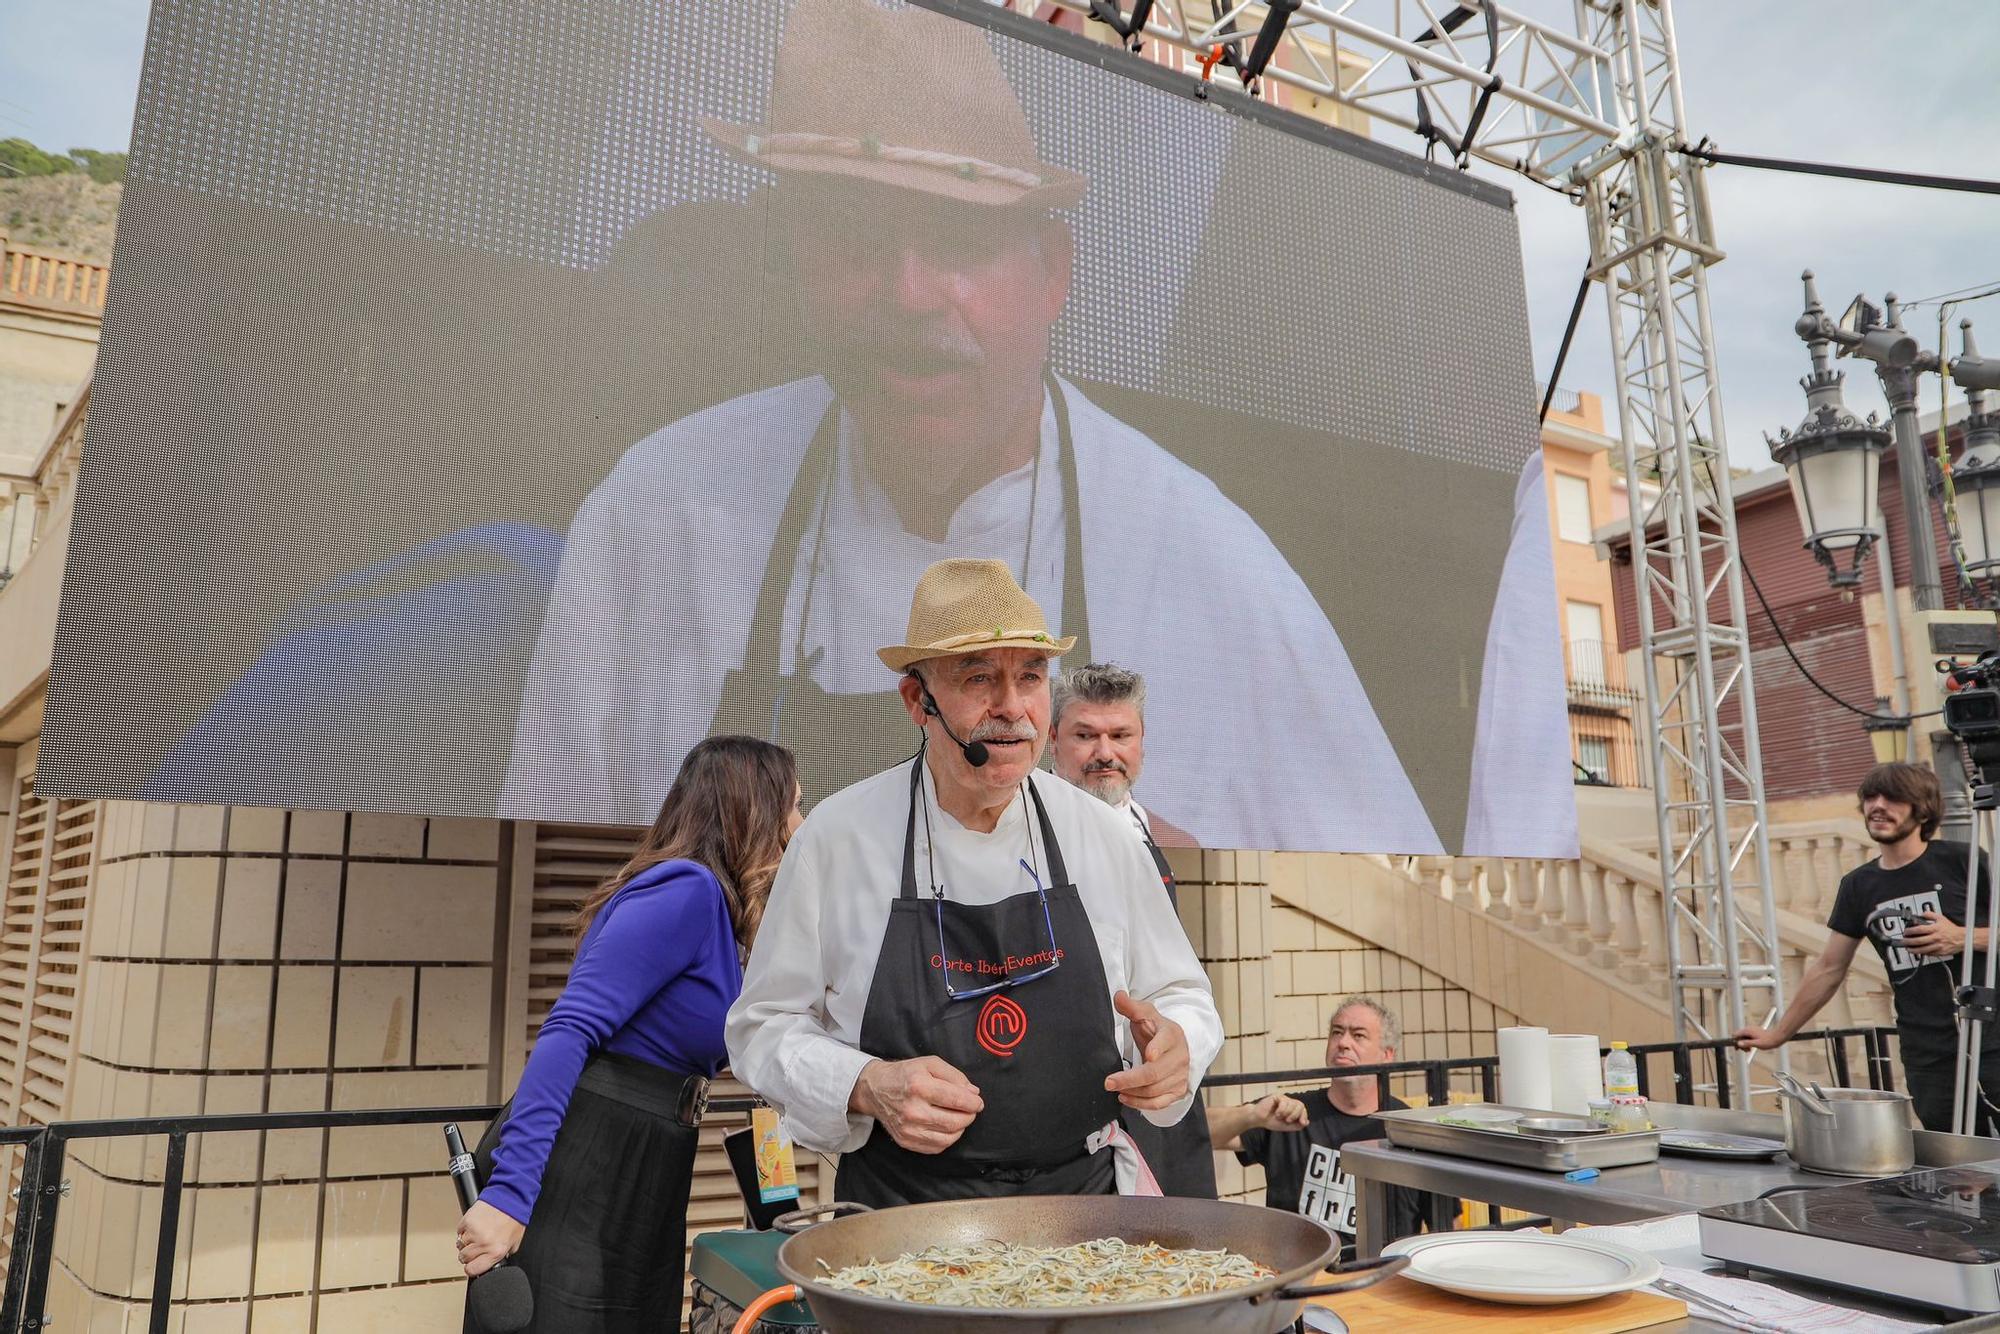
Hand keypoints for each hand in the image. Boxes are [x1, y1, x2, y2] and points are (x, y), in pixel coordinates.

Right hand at [457, 1200, 523, 1277]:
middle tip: (476, 1247)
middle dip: (468, 1255)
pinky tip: (474, 1226)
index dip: (471, 1268)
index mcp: (496, 1251)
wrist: (511, 1197)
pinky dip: (464, 1231)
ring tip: (476, 1234)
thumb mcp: (514, 1242)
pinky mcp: (467, 1221)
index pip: (472, 1270)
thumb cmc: (514, 1218)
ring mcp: (473, 1232)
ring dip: (466, 1242)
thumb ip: (502, 1254)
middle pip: (463, 1258)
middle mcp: (483, 1243)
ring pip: (460, 1245)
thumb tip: (493, 1261)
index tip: (473, 1264)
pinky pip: (459, 1232)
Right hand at [850, 1055, 983, 1153]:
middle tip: (970, 1110)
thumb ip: (955, 1075)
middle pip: (955, 1122)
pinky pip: (937, 1147)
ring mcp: (908, 1129)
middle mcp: (913, 1110)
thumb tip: (973, 1093)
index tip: (977, 1102)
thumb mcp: (930, 1063)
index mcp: (919, 1086)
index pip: (957, 1100)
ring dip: (960, 1128)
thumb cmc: (905, 1074)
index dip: (973, 1103)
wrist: (875, 1089)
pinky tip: (946, 1127)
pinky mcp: (906, 1141)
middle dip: (969, 1116)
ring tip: (958, 1117)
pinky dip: (948, 1138)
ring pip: (948, 1137)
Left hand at [1105, 990, 1189, 1109]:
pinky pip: (1159, 1103)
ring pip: (1155, 1090)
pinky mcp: (1177, 1091)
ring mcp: (1180, 1076)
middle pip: (1155, 1073)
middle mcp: (1179, 1057)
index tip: (1148, 1054)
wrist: (1176, 1046)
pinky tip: (1125, 1098)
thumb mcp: (1146, 1014)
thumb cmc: (1157, 1029)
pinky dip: (1141, 1104)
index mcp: (1172, 1034)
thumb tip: (1118, 996)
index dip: (1158, 1047)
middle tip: (1109, 1082)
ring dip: (1132, 1092)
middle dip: (1131, 1079)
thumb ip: (1132, 1007)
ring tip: (1114, 1088)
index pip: (1166, 1040)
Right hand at [1250, 1092, 1309, 1130]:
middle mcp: (1289, 1102)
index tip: (1302, 1123)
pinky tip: (1276, 1113)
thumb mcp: (1287, 1126)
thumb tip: (1307, 1122)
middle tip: (1288, 1120)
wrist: (1259, 1119)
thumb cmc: (1271, 1121)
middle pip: (1300, 1105)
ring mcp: (1283, 1099)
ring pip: (1292, 1104)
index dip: (1304, 1115)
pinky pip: (1284, 1102)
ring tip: (1279, 1117)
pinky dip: (1281, 1110)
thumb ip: (1297, 1125)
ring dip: (1287, 1113)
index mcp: (1292, 1109)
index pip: (1302, 1109)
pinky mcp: (1277, 1096)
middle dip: (1295, 1115)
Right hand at [1733, 1025, 1785, 1051]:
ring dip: (1744, 1044)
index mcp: (1748, 1031)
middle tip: (1746, 1050)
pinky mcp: (1754, 1032)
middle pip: (1739, 1036)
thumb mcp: (1757, 1044)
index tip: (1738, 1048)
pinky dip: (1748, 1042)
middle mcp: (1748, 1029)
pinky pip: (1747, 1037)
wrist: (1777, 1037)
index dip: (1735, 1042)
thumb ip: (1747, 1043)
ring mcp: (1751, 1030)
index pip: (1735, 1035)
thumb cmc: (1769, 1040)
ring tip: (1749, 1050)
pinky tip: (1752, 1047)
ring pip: (1743, 1037)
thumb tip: (1738, 1044)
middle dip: (1740, 1044)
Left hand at [1903, 912, 1967, 957]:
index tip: (1906, 932)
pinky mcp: (1940, 952)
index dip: (1910, 931)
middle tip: (1903, 941)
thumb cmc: (1951, 929)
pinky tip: (1918, 951)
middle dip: (1908, 942)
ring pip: (1923, 949)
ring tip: (1908, 949)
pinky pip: (1929, 954)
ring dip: (1913, 950)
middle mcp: (1936, 938)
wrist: (1963, 938)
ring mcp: (1938, 946)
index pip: (1919, 930)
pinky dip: (1922, 953)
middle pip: (1919, 941)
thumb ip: (1930, 915)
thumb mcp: (1941, 918)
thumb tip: (1921, 914)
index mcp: (1935, 929)